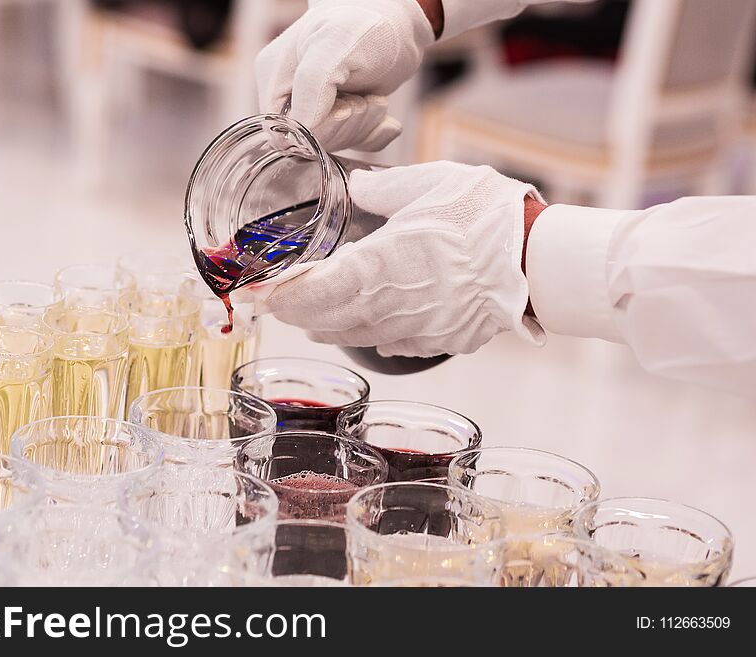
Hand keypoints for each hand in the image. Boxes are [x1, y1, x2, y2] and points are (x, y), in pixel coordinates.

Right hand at [255, 0, 434, 152]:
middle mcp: (291, 96)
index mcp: (274, 78)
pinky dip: (374, 134)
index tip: (344, 105)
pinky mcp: (341, 115)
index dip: (317, 130)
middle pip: (310, 141)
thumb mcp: (335, 43)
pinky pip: (354, 144)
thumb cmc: (364, 23)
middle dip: (345, 126)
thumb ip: (311, 84)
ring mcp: (316, 107)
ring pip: (334, 144)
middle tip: (365, 99)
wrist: (400, 17)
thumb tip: (302, 129)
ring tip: (374, 99)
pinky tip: (382, 114)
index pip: (284, 131)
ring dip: (363, 126)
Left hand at [258, 162, 547, 356]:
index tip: (255, 294)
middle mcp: (391, 304)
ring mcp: (415, 328)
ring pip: (354, 335)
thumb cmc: (488, 217)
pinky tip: (362, 326)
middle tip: (272, 305)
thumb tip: (353, 185)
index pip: (313, 290)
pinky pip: (391, 344)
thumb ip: (380, 189)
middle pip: (326, 319)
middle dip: (293, 312)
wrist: (542, 261)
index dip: (279, 295)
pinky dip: (366, 335)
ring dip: (324, 326)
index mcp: (382, 263)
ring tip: (306, 319)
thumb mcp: (430, 183)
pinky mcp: (439, 339)